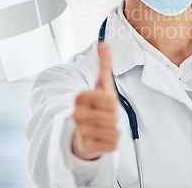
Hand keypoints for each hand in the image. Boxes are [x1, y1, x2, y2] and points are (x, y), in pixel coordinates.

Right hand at [71, 42, 119, 159]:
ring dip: (113, 131)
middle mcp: (77, 114)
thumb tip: (105, 44)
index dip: (112, 104)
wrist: (82, 132)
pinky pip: (113, 145)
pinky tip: (101, 139)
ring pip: (114, 132)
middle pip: (113, 117)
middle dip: (113, 118)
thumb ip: (104, 64)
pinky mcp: (85, 147)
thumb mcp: (100, 84)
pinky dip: (111, 143)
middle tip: (104, 117)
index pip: (110, 101)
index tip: (104, 104)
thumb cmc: (95, 106)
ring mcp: (79, 131)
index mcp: (80, 97)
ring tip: (102, 127)